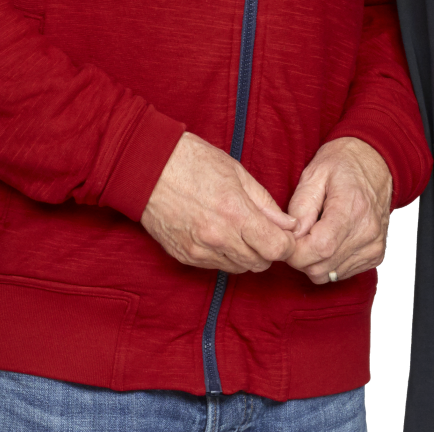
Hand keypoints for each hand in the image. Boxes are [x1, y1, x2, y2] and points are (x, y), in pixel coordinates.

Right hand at [142, 132, 297, 272]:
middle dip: (267, 250)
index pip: (277, 249)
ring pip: (239, 268)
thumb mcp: (237, 173)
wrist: (145, 167)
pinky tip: (217, 234)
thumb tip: (288, 225)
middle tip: (262, 231)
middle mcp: (218, 238)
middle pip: (260, 264)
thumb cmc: (191, 162)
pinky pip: (216, 266)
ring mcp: (199, 250)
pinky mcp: (184, 257)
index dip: (286, 244)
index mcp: (235, 213)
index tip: (284, 234)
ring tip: (237, 230)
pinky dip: (224, 255)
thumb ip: (265, 203)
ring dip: (246, 254)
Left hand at [286, 137, 391, 283]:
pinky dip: (327, 261)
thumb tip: (292, 237)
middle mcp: (367, 232)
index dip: (294, 251)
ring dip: (313, 260)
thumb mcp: (314, 174)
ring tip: (315, 233)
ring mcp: (373, 247)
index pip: (319, 248)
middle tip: (298, 233)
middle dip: (300, 256)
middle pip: (320, 267)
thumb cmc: (344, 164)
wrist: (376, 164)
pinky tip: (329, 239)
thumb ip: (300, 208)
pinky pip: (339, 273)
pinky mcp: (375, 256)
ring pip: (327, 274)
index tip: (286, 238)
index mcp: (353, 208)